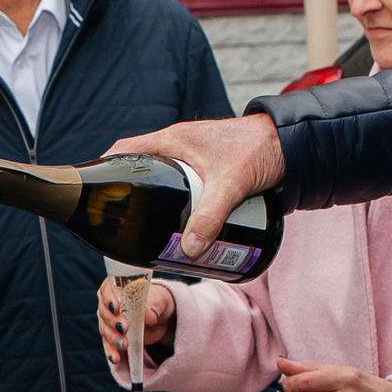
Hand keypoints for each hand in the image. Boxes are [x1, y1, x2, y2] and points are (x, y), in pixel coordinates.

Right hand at [96, 275, 176, 364]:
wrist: (161, 317)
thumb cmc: (158, 302)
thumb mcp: (160, 301)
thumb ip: (154, 306)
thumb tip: (150, 316)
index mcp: (118, 287)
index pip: (108, 289)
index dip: (109, 298)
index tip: (115, 307)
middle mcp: (109, 303)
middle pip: (104, 311)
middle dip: (112, 321)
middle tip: (124, 328)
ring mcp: (109, 321)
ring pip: (104, 329)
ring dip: (113, 338)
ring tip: (125, 345)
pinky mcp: (114, 336)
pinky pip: (108, 344)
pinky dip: (111, 352)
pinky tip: (115, 358)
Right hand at [107, 112, 283, 246]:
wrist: (294, 145)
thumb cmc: (261, 149)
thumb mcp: (231, 184)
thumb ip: (210, 216)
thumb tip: (188, 250)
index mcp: (172, 141)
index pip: (125, 151)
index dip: (107, 169)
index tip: (98, 195)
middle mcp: (178, 149)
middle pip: (142, 173)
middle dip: (133, 199)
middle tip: (126, 228)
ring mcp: (193, 161)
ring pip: (164, 185)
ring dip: (157, 206)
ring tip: (148, 234)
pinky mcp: (208, 174)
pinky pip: (183, 191)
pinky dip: (177, 207)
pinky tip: (177, 229)